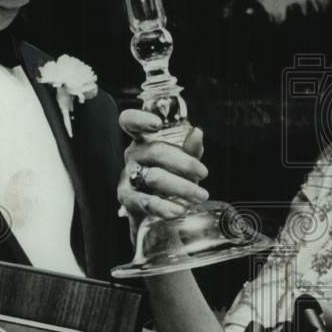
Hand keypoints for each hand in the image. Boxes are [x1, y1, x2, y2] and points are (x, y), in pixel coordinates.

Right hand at [117, 109, 208, 231]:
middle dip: (184, 163)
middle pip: (155, 151)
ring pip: (154, 177)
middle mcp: (133, 155)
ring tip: (199, 195)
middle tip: (203, 173)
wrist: (154, 212)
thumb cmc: (169, 179)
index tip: (158, 123)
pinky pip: (145, 202)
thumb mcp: (183, 162)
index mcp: (143, 140)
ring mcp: (128, 176)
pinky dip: (164, 207)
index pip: (130, 122)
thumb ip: (190, 149)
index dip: (141, 119)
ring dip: (181, 187)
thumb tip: (198, 133)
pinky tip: (179, 210)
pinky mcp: (127, 199)